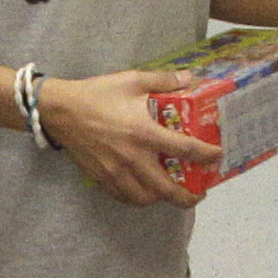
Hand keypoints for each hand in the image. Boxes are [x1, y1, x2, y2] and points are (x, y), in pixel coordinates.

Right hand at [37, 68, 220, 206]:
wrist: (60, 110)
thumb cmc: (97, 94)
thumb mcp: (132, 80)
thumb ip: (163, 80)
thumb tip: (189, 78)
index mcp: (144, 132)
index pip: (184, 149)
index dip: (205, 155)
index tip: (217, 157)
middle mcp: (133, 158)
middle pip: (166, 189)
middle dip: (187, 197)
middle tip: (198, 194)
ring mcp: (116, 172)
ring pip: (145, 198)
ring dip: (162, 199)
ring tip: (170, 192)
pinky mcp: (101, 178)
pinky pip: (124, 197)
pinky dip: (138, 198)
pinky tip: (144, 191)